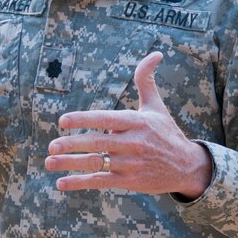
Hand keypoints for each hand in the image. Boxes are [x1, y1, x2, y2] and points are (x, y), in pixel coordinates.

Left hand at [45, 52, 212, 197]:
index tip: (63, 120)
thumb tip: (156, 53)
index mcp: (137, 122)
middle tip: (52, 146)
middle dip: (72, 144)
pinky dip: (80, 182)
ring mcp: (131, 164)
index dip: (84, 119)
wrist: (187, 167)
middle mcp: (134, 143)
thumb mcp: (157, 106)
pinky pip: (101, 182)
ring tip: (49, 162)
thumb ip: (146, 80)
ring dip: (71, 164)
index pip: (106, 119)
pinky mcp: (130, 181)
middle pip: (98, 143)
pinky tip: (61, 183)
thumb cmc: (166, 132)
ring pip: (97, 163)